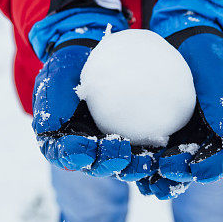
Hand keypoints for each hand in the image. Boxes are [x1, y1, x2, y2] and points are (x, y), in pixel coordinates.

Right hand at [32, 37, 156, 179]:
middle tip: (122, 154)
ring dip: (137, 168)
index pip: (69, 155)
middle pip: (100, 166)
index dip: (76, 156)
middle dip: (111, 165)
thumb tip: (50, 127)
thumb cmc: (67, 67)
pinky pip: (150, 152)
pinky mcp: (141, 140)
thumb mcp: (53, 79)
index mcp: (66, 144)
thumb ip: (51, 103)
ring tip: (149, 161)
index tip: (87, 147)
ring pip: (126, 165)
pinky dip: (160, 159)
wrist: (91, 53)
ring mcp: (116, 148)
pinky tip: (173, 157)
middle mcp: (91, 151)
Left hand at [137, 26, 222, 196]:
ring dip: (161, 177)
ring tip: (147, 183)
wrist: (183, 30)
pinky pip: (151, 151)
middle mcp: (209, 134)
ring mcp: (184, 133)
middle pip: (200, 166)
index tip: (197, 172)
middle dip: (183, 177)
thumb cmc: (207, 49)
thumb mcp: (220, 71)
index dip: (216, 168)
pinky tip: (127, 165)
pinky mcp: (159, 128)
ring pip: (174, 164)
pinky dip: (142, 162)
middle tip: (165, 174)